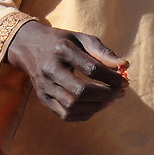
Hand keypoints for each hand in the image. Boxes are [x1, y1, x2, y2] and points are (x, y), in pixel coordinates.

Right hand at [6, 21, 128, 121]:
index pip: (91, 69)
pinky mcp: (43, 98)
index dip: (112, 78)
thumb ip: (103, 52)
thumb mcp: (82, 39)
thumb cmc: (62, 42)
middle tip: (120, 93)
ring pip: (72, 105)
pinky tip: (95, 107)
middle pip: (81, 91)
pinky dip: (84, 115)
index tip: (124, 82)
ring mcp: (44, 86)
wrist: (28, 46)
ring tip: (110, 100)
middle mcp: (50, 69)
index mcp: (62, 50)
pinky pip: (65, 115)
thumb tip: (125, 65)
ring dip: (97, 106)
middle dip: (106, 95)